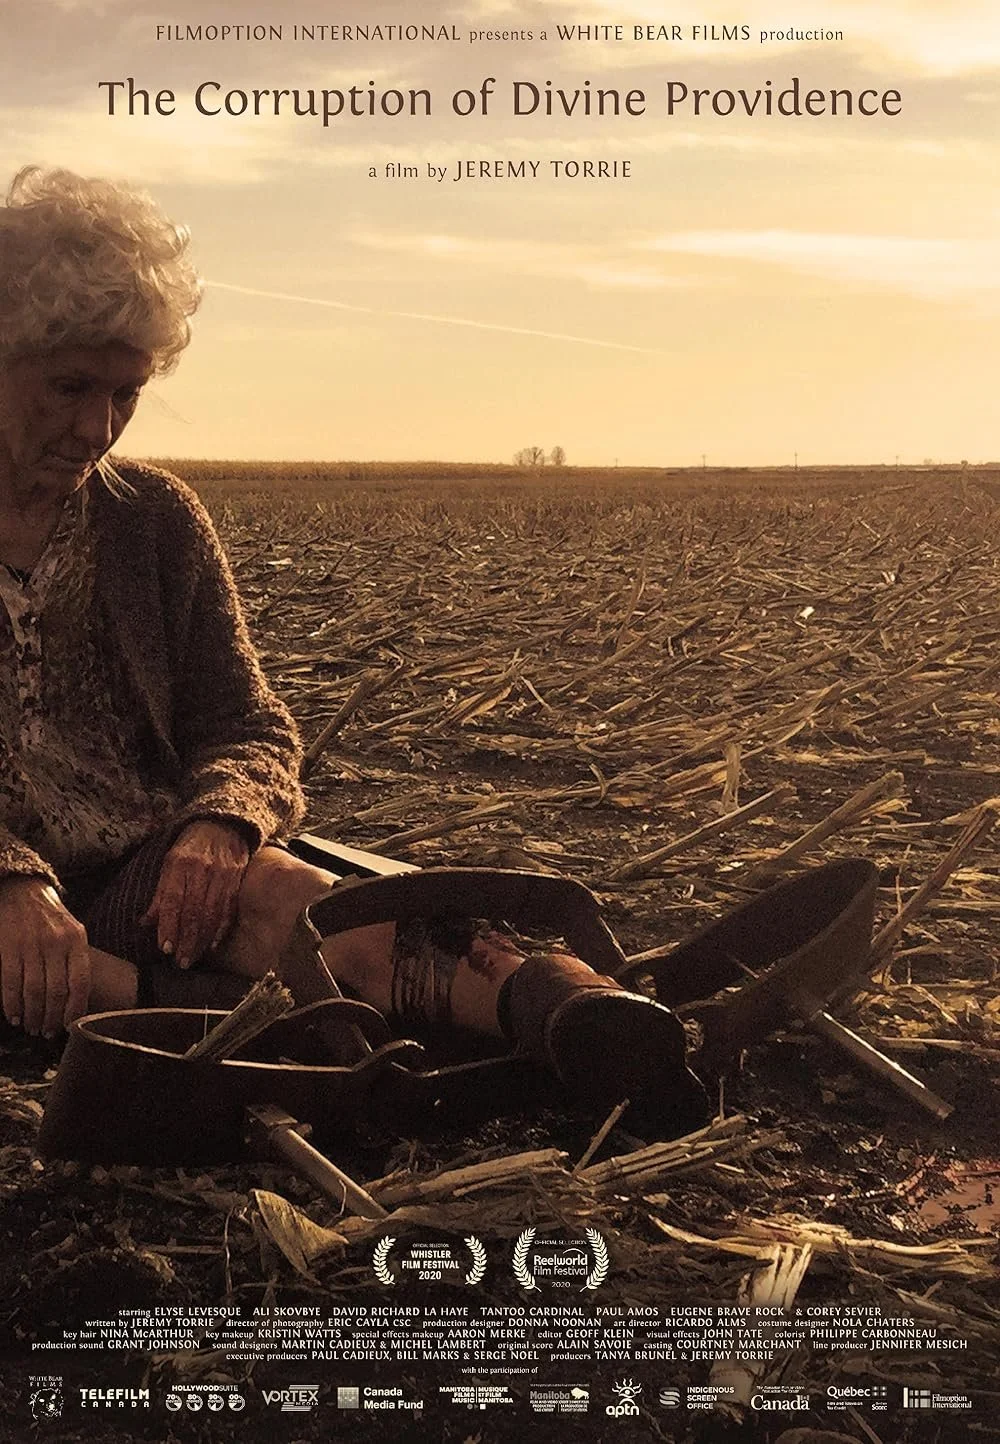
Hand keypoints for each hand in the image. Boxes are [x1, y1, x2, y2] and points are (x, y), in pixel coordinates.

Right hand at [0, 877, 90, 1035]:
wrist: (21, 889)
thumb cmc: (49, 915)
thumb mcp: (72, 929)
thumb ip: (74, 958)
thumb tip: (76, 998)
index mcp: (76, 940)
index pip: (81, 982)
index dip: (75, 1009)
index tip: (70, 1025)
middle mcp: (55, 943)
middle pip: (56, 992)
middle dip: (52, 1018)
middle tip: (47, 1032)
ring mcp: (31, 946)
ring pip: (34, 991)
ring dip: (33, 1015)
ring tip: (32, 1027)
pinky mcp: (8, 948)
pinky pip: (11, 983)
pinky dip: (12, 1004)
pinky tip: (14, 1016)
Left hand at [142, 821, 250, 968]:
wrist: (223, 824)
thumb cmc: (191, 847)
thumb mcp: (170, 864)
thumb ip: (160, 894)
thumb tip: (145, 923)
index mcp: (179, 863)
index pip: (173, 900)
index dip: (169, 925)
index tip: (165, 948)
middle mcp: (202, 869)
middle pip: (194, 910)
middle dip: (186, 939)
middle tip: (180, 962)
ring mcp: (223, 873)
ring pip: (212, 913)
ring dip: (202, 939)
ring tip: (193, 958)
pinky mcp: (237, 878)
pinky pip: (229, 908)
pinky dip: (221, 929)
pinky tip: (213, 945)